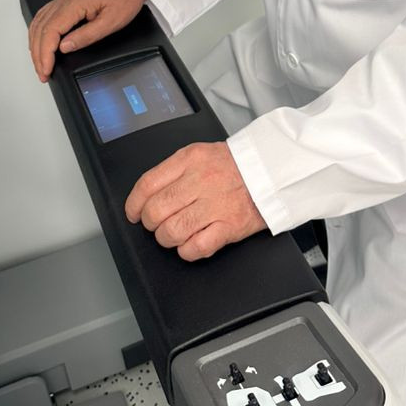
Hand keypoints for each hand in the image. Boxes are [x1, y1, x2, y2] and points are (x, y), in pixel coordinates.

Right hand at [28, 0, 143, 81]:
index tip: (46, 69)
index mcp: (74, 3)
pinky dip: (39, 32)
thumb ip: (87, 36)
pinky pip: (44, 16)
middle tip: (42, 72)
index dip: (45, 53)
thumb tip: (65, 47)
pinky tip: (40, 42)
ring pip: (38, 22)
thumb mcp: (111, 22)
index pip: (50, 31)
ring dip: (36, 44)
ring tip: (40, 63)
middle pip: (40, 29)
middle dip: (38, 54)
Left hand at [125, 141, 266, 260]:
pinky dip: (187, 250)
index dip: (133, 204)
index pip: (147, 184)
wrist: (272, 170)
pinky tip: (190, 243)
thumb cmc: (236, 165)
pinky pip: (195, 247)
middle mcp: (200, 181)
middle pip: (156, 211)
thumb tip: (147, 194)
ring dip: (167, 238)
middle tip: (156, 224)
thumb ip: (174, 171)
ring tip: (174, 234)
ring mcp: (215, 205)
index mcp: (190, 160)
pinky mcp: (229, 226)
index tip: (133, 212)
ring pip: (171, 231)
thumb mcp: (200, 154)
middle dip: (150, 223)